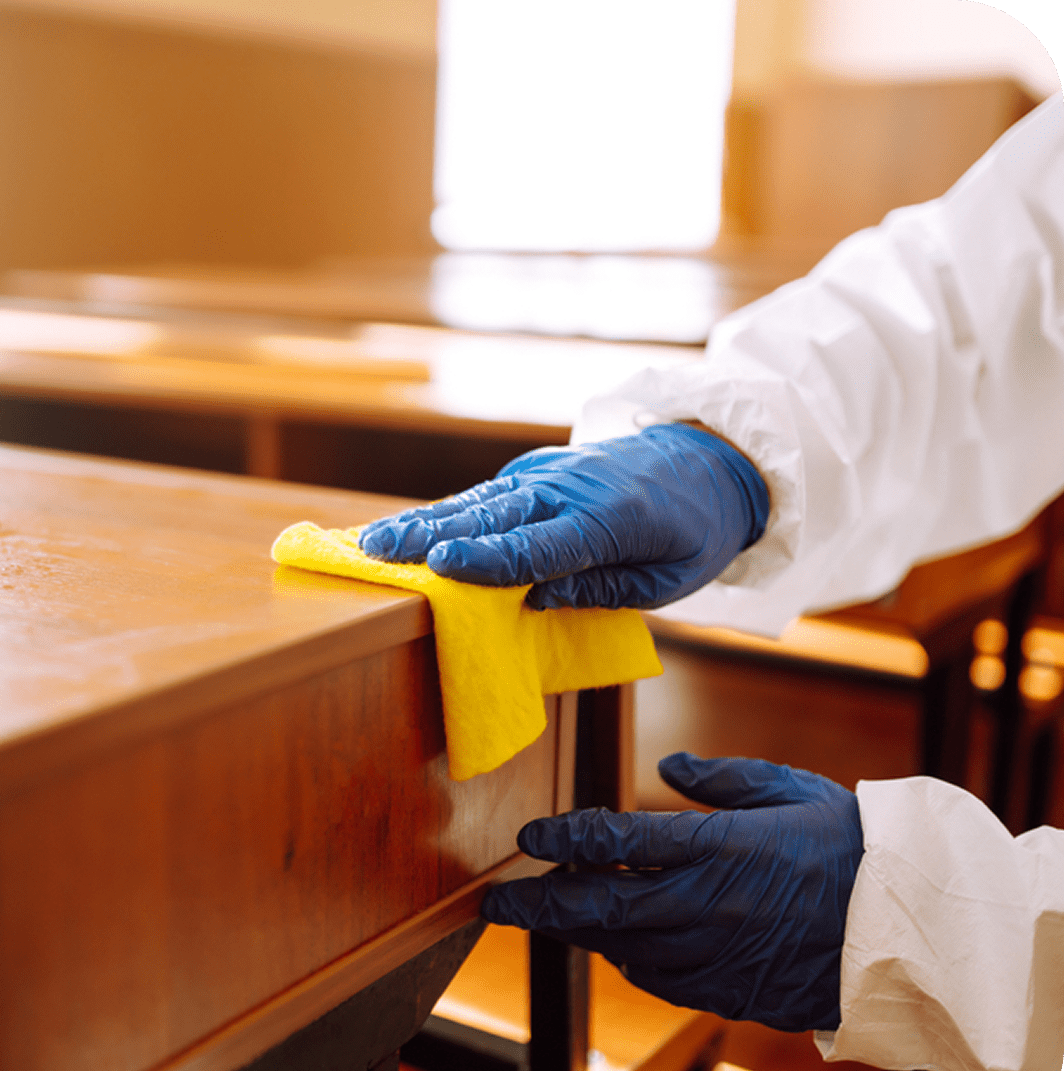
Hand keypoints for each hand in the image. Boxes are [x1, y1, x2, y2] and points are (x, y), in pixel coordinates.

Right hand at [359, 424, 768, 609]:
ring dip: (424, 520)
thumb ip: (601, 586)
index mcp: (609, 519)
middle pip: (493, 516)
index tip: (438, 567)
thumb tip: (534, 597)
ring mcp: (549, 472)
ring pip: (479, 500)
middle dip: (431, 535)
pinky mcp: (536, 470)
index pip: (539, 545)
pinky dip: (445, 512)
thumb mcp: (667, 579)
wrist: (709, 460)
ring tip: (374, 539)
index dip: (487, 561)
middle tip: (377, 552)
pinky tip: (408, 528)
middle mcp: (570, 488)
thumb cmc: (692, 532)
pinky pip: (486, 495)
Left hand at [480, 753, 863, 1031]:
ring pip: (623, 947)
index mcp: (716, 846)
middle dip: (540, 907)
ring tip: (554, 916)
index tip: (530, 838)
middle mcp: (706, 903)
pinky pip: (662, 981)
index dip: (566, 839)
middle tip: (498, 907)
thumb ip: (719, 779)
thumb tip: (670, 764)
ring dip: (583, 932)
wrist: (909, 924)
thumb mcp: (783, 789)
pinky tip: (620, 944)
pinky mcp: (732, 989)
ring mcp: (717, 953)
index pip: (617, 840)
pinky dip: (631, 960)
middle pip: (600, 906)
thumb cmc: (848, 843)